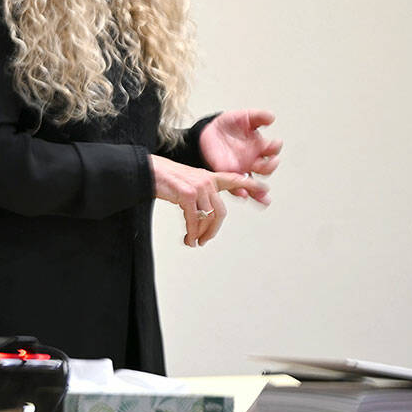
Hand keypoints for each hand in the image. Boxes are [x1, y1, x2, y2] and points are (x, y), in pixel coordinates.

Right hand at [151, 155, 269, 246]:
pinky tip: (188, 239)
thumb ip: (200, 193)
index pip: (234, 179)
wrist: (146, 170)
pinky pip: (193, 219)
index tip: (266, 189)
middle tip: (205, 240)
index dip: (251, 184)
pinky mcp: (187, 193)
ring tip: (193, 241)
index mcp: (208, 177)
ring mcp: (198, 186)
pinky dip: (191, 232)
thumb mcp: (186, 181)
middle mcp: (206, 181)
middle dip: (213, 230)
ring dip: (200, 234)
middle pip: (220, 212)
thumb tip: (203, 215)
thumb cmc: (163, 178)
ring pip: (208, 218)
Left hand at [199, 109, 281, 203]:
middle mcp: (253, 159)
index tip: (275, 143)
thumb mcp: (242, 117)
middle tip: (268, 164)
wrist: (206, 132)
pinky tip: (243, 194)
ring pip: (255, 182)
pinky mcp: (228, 174)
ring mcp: (241, 168)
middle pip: (266, 167)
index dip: (274, 147)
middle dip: (269, 166)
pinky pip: (236, 187)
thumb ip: (257, 117)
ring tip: (262, 193)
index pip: (272, 149)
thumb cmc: (227, 125)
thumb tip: (271, 117)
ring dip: (260, 189)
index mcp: (259, 146)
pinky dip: (240, 191)